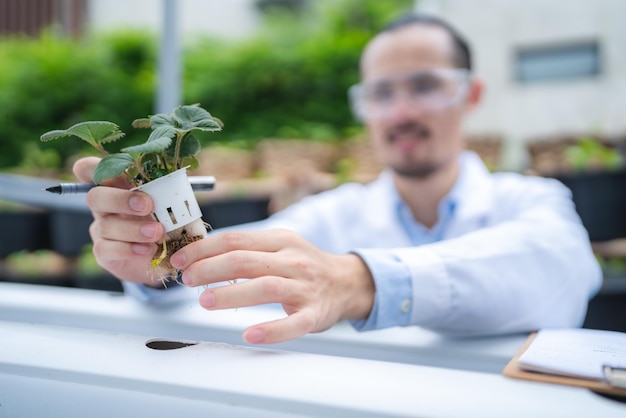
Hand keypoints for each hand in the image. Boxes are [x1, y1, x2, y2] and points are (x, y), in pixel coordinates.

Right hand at [73, 157, 165, 285]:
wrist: (165, 252)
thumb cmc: (164, 216)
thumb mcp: (166, 199)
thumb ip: (163, 188)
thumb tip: (175, 179)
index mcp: (113, 185)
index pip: (88, 169)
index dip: (94, 167)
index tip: (121, 174)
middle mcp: (102, 205)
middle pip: (95, 197)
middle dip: (121, 200)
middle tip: (148, 206)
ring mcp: (101, 229)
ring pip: (105, 226)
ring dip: (133, 229)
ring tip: (157, 232)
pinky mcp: (103, 252)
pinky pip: (106, 249)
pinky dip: (128, 249)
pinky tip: (148, 248)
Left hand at [169, 229, 375, 343]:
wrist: (346, 283)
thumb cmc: (303, 266)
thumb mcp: (280, 246)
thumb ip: (247, 249)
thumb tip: (201, 255)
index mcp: (281, 240)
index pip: (237, 239)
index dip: (205, 249)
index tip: (182, 260)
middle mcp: (293, 260)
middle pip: (245, 260)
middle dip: (211, 269)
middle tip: (188, 280)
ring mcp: (305, 288)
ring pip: (265, 288)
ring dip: (231, 294)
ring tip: (206, 301)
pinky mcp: (314, 314)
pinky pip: (292, 324)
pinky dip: (271, 331)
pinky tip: (249, 334)